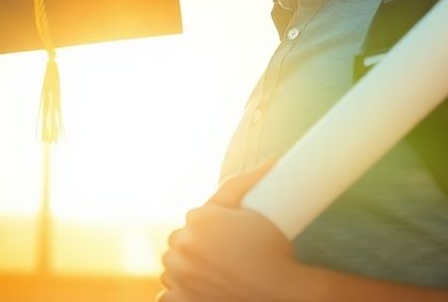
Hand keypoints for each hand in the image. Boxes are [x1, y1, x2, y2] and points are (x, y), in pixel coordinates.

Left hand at [157, 159, 306, 301]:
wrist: (282, 295)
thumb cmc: (277, 256)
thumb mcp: (264, 216)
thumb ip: (256, 184)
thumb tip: (273, 159)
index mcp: (200, 218)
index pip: (196, 217)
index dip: (210, 226)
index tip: (224, 236)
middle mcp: (182, 245)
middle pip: (182, 241)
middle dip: (196, 247)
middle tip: (221, 257)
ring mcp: (176, 276)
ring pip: (172, 266)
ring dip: (184, 268)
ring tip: (209, 273)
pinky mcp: (175, 301)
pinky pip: (165, 295)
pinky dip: (177, 294)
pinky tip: (194, 291)